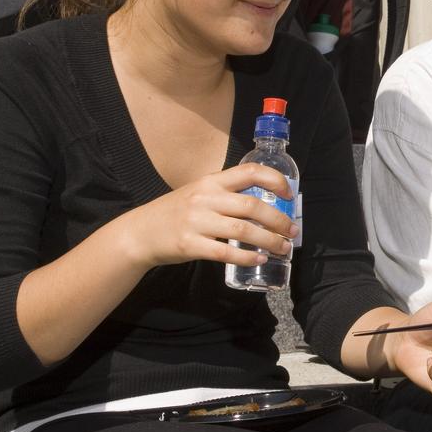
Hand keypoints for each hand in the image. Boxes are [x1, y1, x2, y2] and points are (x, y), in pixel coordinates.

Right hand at [122, 163, 296, 269]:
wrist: (139, 232)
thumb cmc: (175, 212)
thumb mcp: (199, 192)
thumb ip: (226, 194)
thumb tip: (264, 202)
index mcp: (211, 181)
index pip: (249, 172)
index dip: (274, 180)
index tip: (289, 194)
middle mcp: (205, 198)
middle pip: (252, 206)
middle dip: (279, 220)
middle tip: (292, 231)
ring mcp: (196, 221)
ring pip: (243, 230)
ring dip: (269, 240)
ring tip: (282, 248)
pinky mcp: (190, 245)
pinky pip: (225, 251)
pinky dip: (246, 257)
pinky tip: (259, 259)